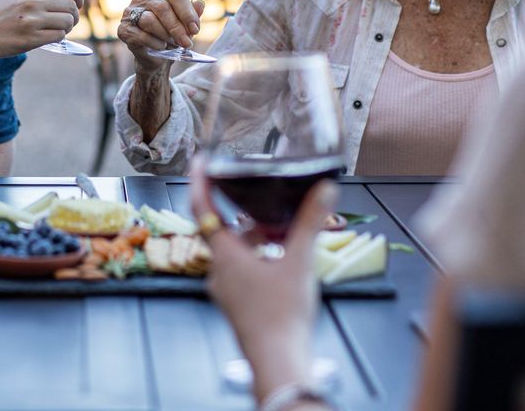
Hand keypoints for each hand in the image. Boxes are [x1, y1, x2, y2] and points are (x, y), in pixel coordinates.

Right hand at [0, 0, 83, 57]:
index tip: (77, 4)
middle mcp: (33, 1)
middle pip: (72, 7)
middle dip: (73, 16)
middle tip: (65, 21)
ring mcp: (32, 21)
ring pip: (68, 23)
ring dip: (66, 28)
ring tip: (55, 29)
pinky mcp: (30, 39)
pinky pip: (58, 37)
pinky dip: (57, 37)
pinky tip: (47, 36)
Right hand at [117, 0, 205, 66]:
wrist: (155, 57)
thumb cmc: (170, 36)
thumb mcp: (185, 25)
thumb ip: (192, 14)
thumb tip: (200, 4)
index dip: (187, 12)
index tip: (195, 29)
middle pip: (162, 7)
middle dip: (177, 27)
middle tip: (187, 42)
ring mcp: (129, 12)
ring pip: (149, 20)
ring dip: (165, 35)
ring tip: (173, 44)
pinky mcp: (123, 29)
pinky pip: (140, 35)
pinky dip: (154, 43)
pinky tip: (161, 47)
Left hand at [190, 157, 335, 399]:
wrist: (279, 362)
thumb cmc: (281, 315)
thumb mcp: (300, 261)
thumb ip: (310, 222)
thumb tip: (324, 189)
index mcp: (224, 255)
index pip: (202, 208)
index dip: (200, 182)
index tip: (200, 162)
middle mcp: (219, 271)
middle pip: (226, 231)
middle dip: (249, 216)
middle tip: (269, 203)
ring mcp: (226, 291)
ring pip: (238, 253)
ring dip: (258, 240)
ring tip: (287, 233)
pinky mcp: (238, 307)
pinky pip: (244, 273)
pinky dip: (260, 260)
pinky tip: (285, 263)